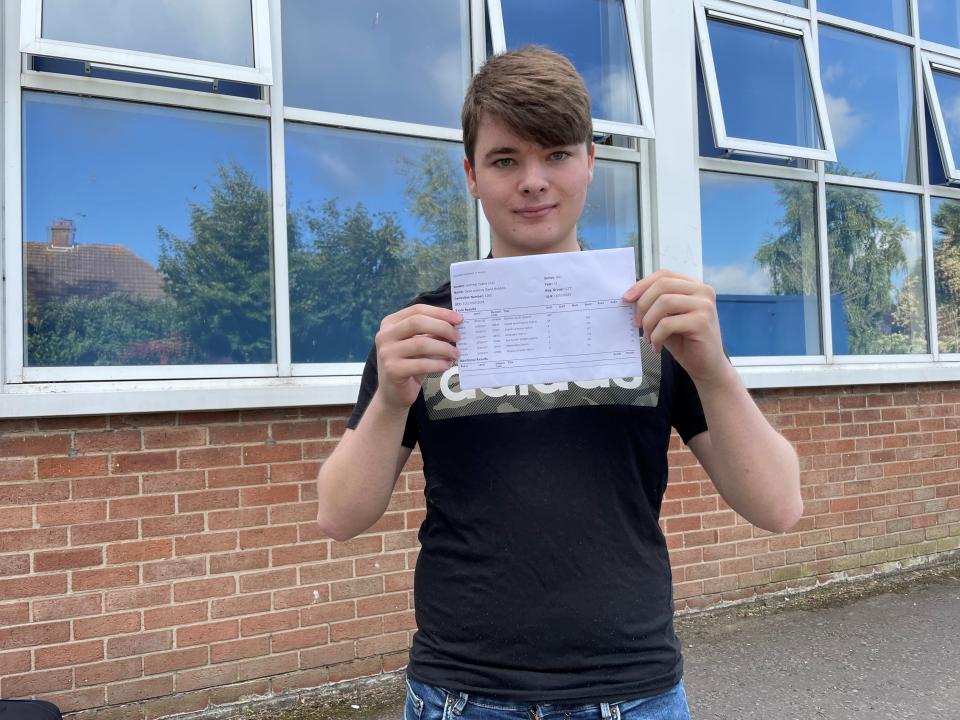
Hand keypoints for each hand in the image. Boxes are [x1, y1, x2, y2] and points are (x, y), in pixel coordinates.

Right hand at [374, 304, 461, 410]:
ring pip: (420, 343)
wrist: (393, 393)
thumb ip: (431, 333)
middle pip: (417, 322)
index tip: (459, 319)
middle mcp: (385, 335)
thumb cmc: (409, 365)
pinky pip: (420, 364)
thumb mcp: (419, 345)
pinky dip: (437, 364)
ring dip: (443, 348)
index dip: (440, 313)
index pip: (417, 310)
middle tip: (458, 336)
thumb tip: (455, 324)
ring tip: (455, 354)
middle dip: (442, 327)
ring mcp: (386, 353)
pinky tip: (446, 365)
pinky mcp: (392, 370)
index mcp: (390, 323)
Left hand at [622, 269, 728, 384]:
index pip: (664, 274)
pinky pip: (667, 323)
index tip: (627, 299)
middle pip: (662, 285)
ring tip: (648, 337)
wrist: (706, 366)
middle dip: (643, 304)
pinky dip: (656, 336)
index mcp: (694, 286)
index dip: (642, 284)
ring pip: (664, 302)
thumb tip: (630, 295)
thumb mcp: (667, 317)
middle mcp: (702, 291)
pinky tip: (656, 346)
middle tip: (637, 323)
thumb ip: (655, 303)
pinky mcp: (702, 322)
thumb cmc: (685, 341)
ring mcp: (704, 305)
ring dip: (649, 322)